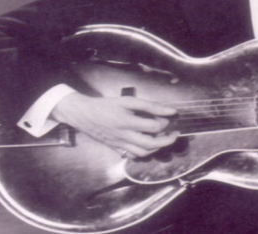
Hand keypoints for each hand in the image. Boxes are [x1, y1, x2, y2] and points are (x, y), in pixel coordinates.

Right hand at [51, 92, 179, 158]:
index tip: (168, 118)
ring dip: (157, 148)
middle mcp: (124, 136)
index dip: (165, 123)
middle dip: (167, 141)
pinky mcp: (116, 149)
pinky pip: (133, 156)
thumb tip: (170, 111)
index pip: (154, 127)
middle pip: (151, 144)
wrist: (83, 114)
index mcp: (127, 122)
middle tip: (174, 134)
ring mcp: (120, 145)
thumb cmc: (106, 105)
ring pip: (143, 153)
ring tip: (162, 139)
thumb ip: (150, 106)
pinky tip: (147, 145)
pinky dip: (143, 153)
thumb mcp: (127, 100)